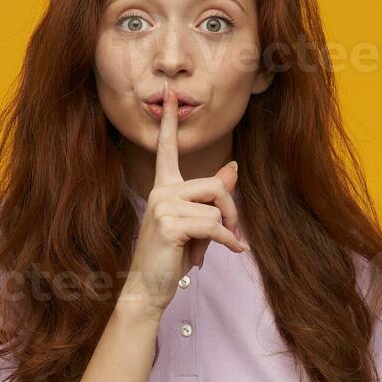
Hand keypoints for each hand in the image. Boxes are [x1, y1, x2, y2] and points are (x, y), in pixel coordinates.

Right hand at [123, 85, 248, 312]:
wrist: (149, 288)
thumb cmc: (171, 256)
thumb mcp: (196, 224)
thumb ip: (212, 197)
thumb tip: (233, 168)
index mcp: (164, 187)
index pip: (166, 148)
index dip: (169, 121)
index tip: (169, 94)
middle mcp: (161, 191)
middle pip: (215, 184)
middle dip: (231, 211)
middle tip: (232, 234)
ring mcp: (163, 206)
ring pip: (216, 208)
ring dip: (227, 232)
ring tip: (217, 249)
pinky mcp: (170, 225)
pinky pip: (214, 226)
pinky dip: (228, 242)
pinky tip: (231, 251)